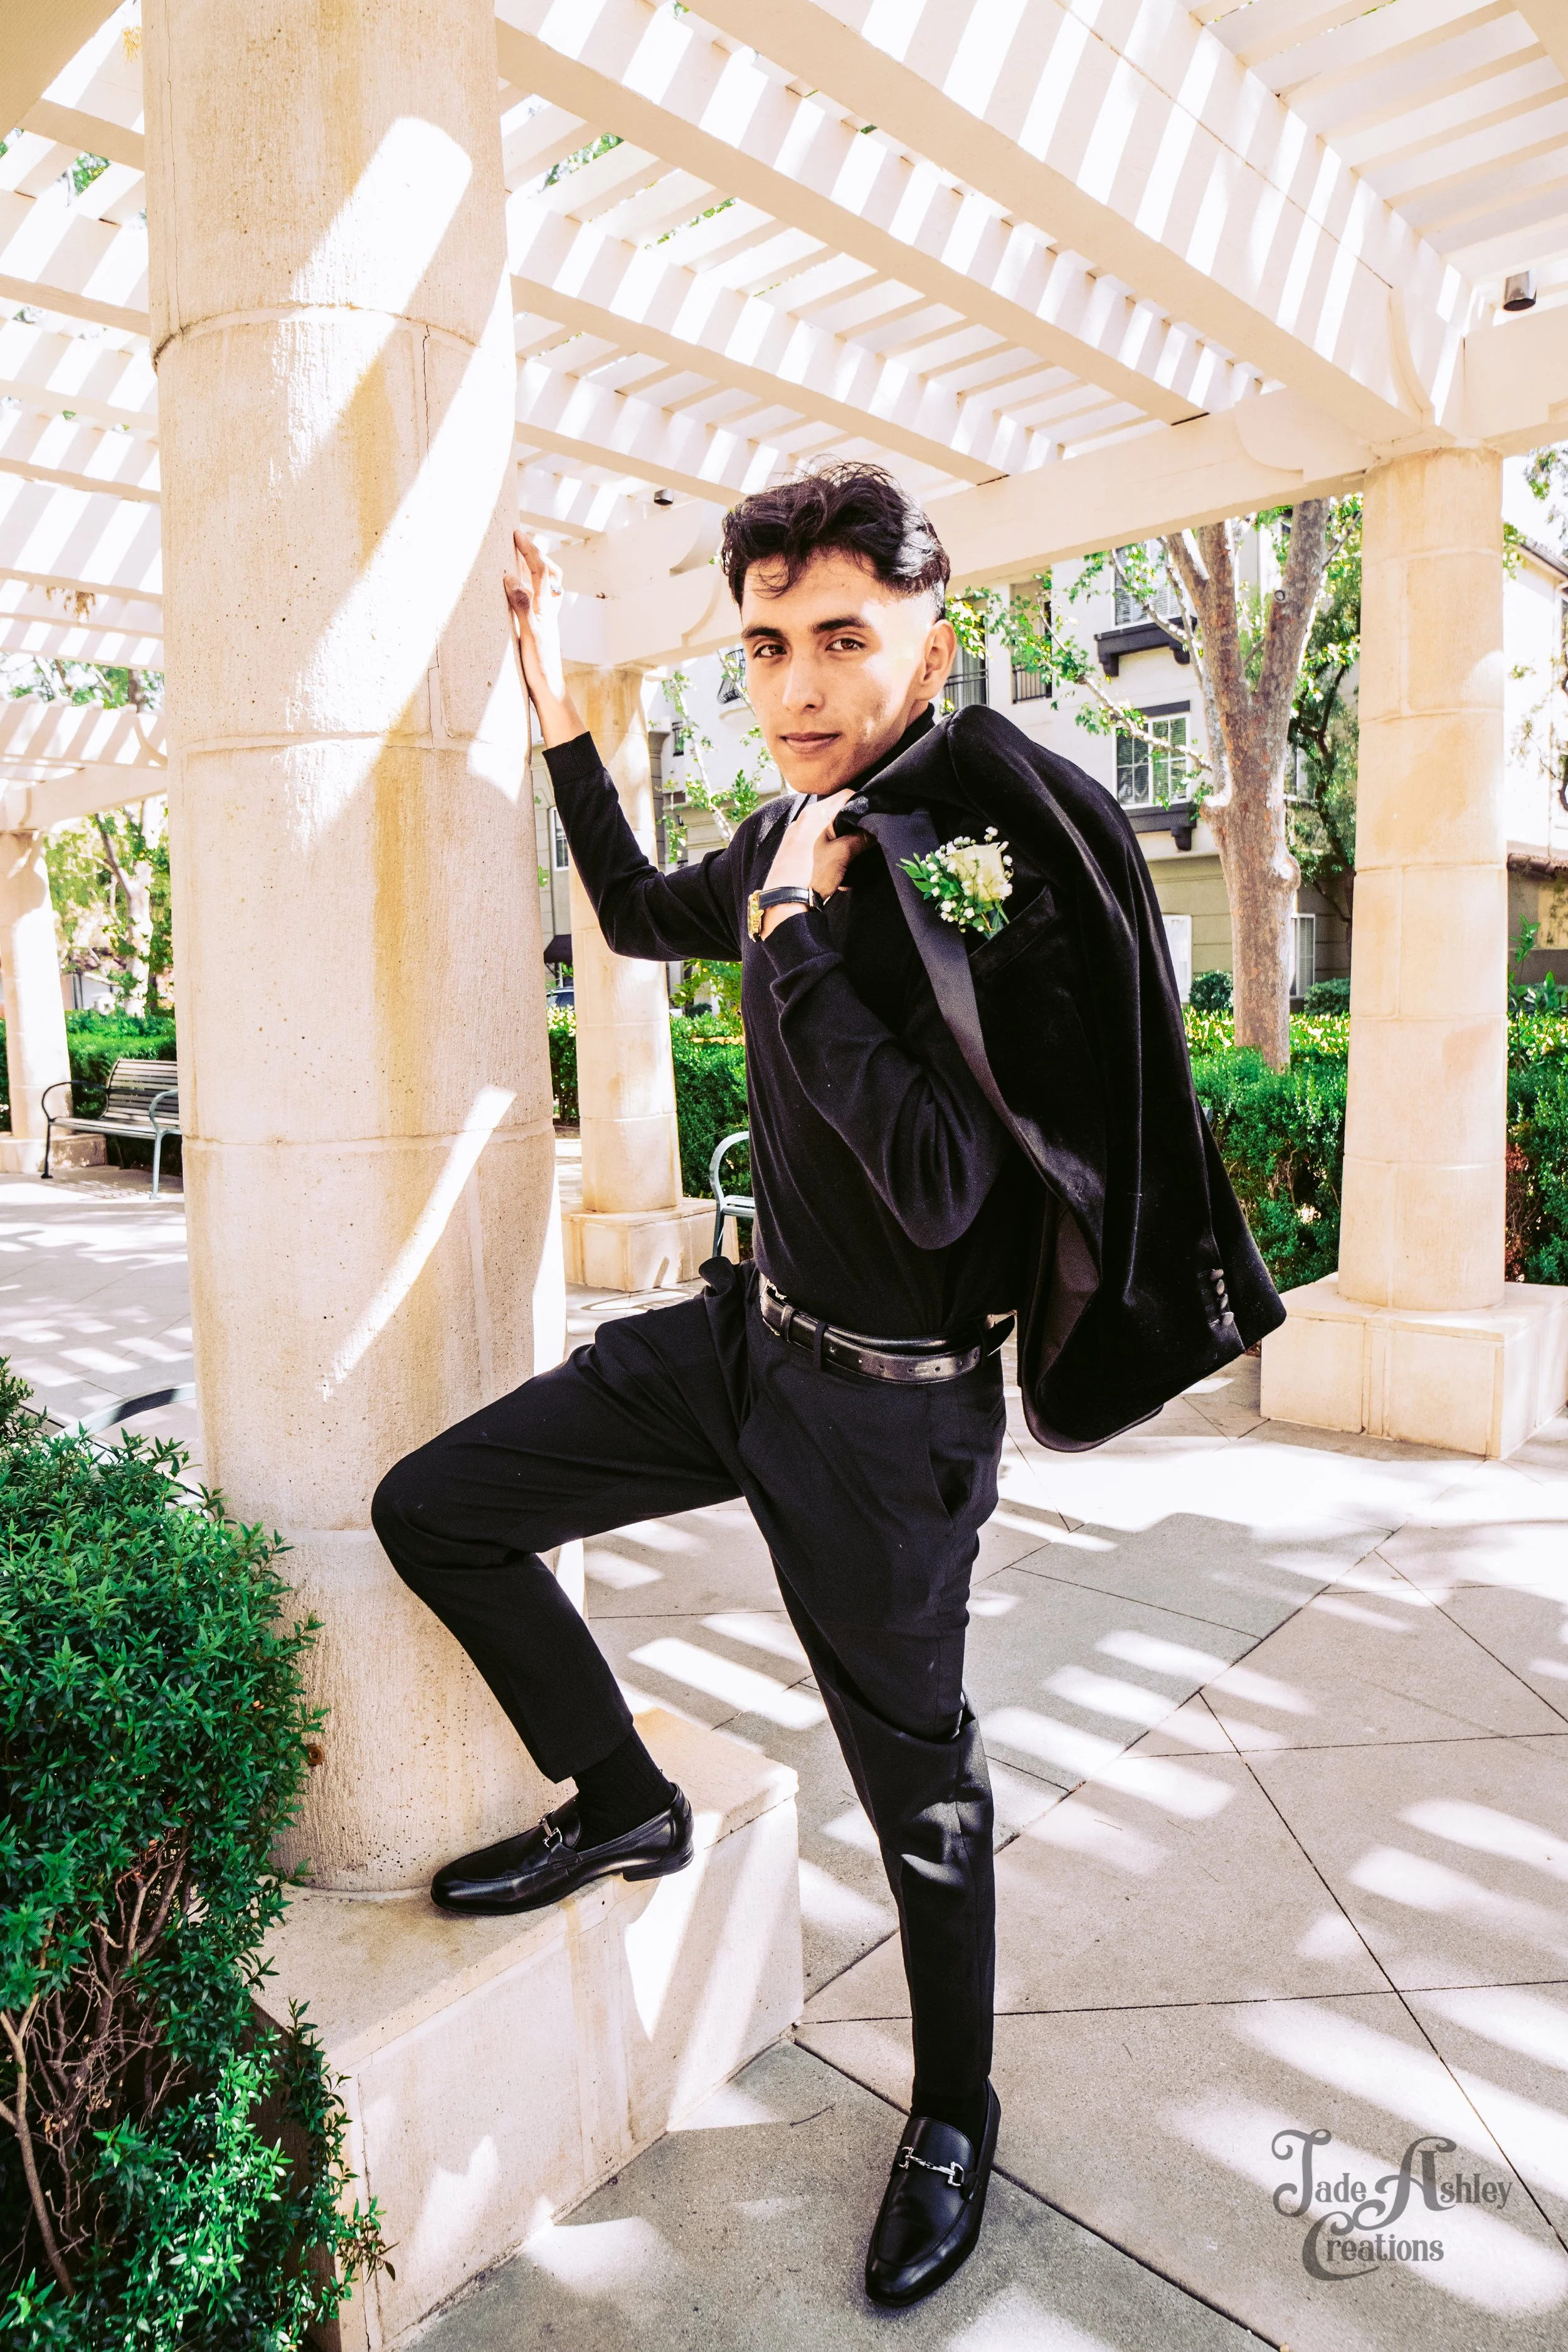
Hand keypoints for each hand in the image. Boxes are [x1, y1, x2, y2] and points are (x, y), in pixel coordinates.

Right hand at [503, 529, 584, 748]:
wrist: (549, 693)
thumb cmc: (539, 668)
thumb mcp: (529, 635)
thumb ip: (522, 605)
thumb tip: (511, 576)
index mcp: (545, 608)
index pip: (540, 570)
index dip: (529, 550)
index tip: (515, 534)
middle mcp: (547, 611)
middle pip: (547, 574)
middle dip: (534, 554)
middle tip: (519, 539)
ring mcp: (544, 620)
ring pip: (543, 587)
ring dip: (533, 569)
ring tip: (519, 556)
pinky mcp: (538, 631)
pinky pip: (534, 601)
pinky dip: (527, 587)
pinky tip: (517, 589)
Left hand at [759, 789, 870, 936]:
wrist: (783, 903)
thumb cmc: (811, 876)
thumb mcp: (842, 855)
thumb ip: (861, 838)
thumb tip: (874, 830)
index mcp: (815, 813)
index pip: (846, 795)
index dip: (863, 805)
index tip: (873, 820)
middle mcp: (803, 818)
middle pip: (836, 811)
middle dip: (852, 824)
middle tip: (864, 840)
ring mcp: (795, 833)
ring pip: (826, 826)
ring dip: (840, 838)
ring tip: (849, 856)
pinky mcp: (791, 848)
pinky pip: (815, 839)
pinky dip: (827, 847)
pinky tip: (833, 864)